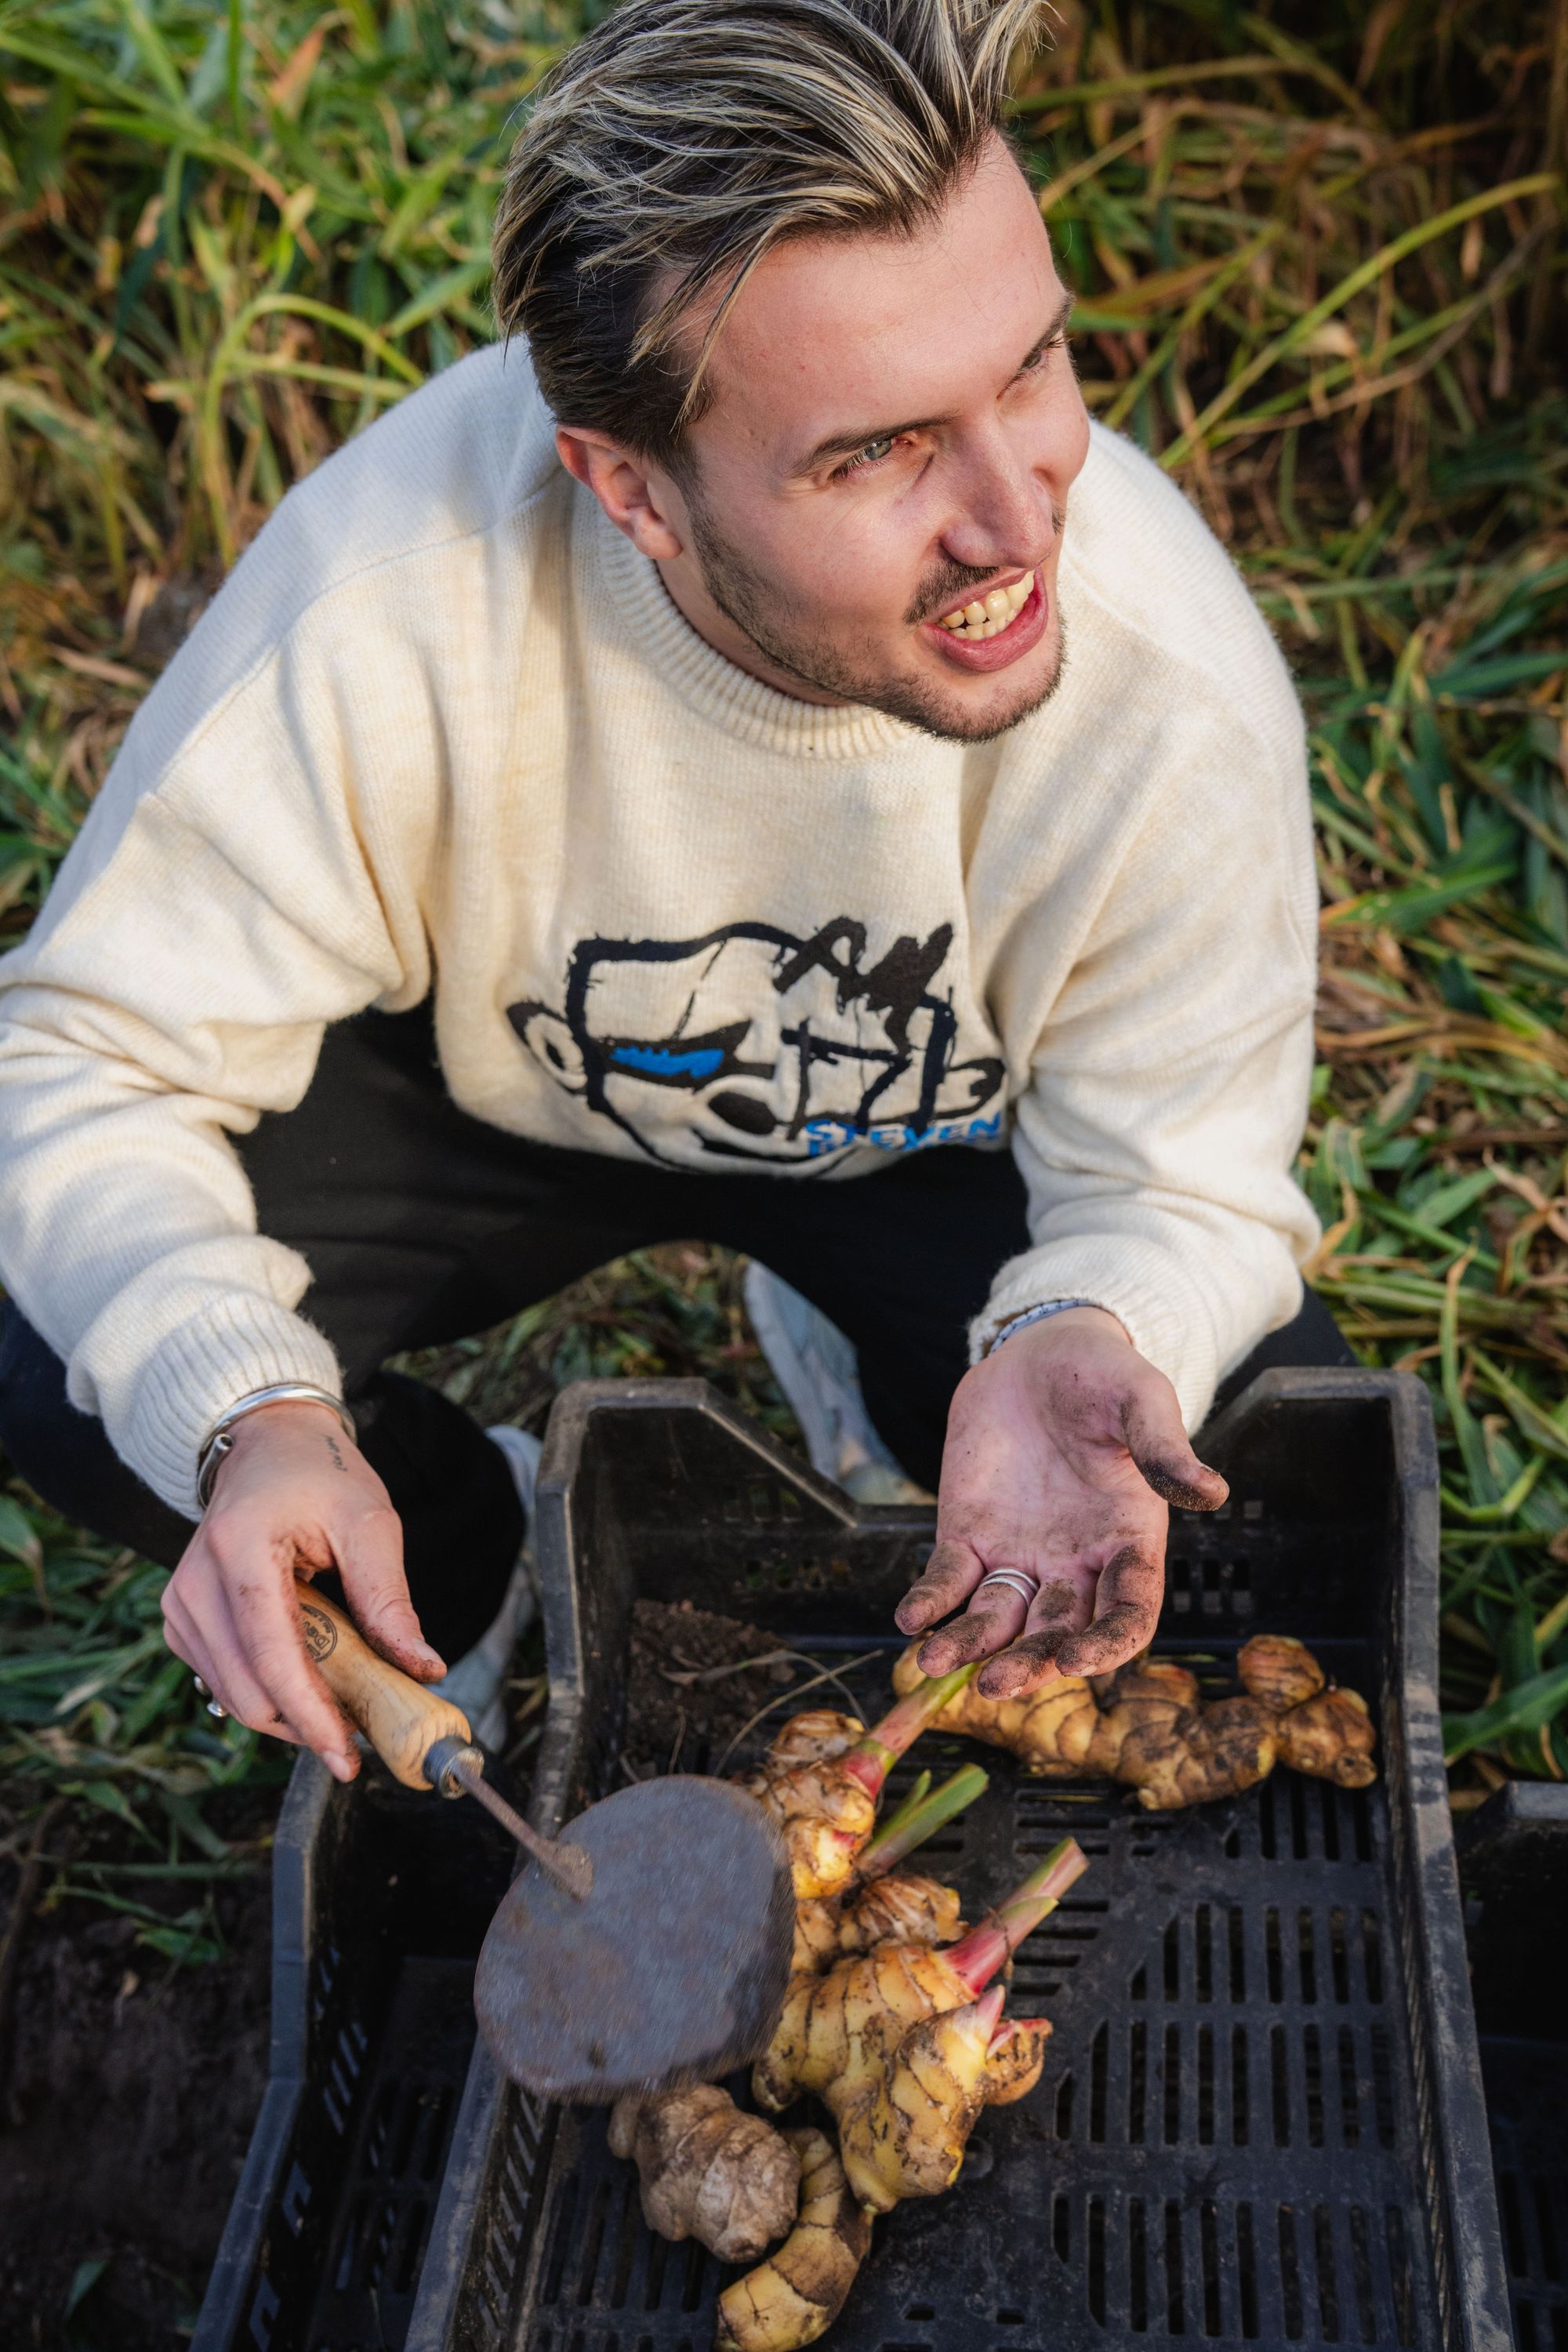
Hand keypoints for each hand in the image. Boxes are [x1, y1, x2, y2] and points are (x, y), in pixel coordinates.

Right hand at [159, 1400, 443, 1779]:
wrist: (269, 1446)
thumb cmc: (320, 1476)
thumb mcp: (370, 1522)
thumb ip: (391, 1599)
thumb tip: (423, 1669)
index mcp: (240, 1548)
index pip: (272, 1655)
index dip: (310, 1714)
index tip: (346, 1756)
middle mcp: (195, 1582)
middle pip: (248, 1690)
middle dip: (306, 1722)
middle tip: (365, 1726)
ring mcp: (180, 1604)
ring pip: (233, 1696)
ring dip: (288, 1712)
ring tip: (343, 1697)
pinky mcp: (182, 1620)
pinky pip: (223, 1682)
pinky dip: (267, 1693)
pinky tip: (307, 1678)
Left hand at [894, 1308, 1226, 1698]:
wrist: (1041, 1351)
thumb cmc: (1105, 1378)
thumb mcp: (1142, 1400)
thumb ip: (1164, 1448)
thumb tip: (1212, 1491)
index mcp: (1128, 1542)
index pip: (1127, 1614)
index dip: (1106, 1645)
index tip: (1076, 1660)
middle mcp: (1074, 1563)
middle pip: (1056, 1632)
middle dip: (1028, 1662)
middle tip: (996, 1684)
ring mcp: (1018, 1554)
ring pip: (997, 1618)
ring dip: (969, 1646)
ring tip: (934, 1663)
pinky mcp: (968, 1534)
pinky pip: (947, 1580)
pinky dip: (929, 1602)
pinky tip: (909, 1619)